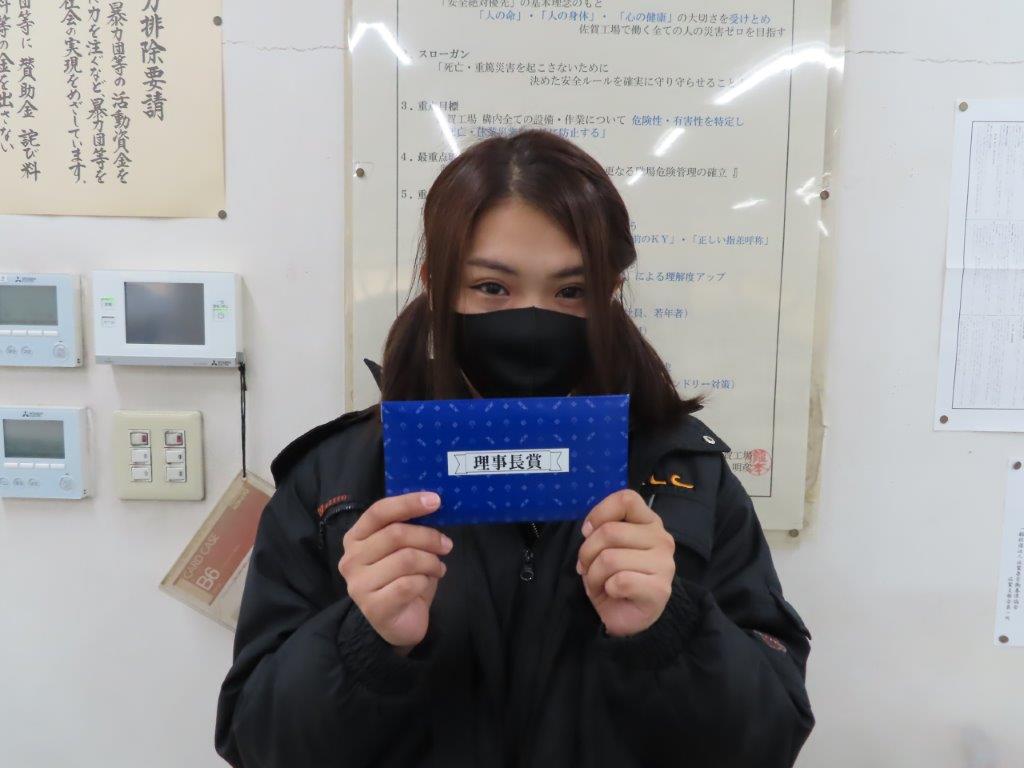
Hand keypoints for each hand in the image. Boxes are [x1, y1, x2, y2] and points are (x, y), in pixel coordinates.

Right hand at [339, 491, 452, 651]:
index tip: (436, 501)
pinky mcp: (373, 607)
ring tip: (438, 567)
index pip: (378, 512)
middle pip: (396, 534)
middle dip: (429, 537)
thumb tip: (433, 504)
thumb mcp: (404, 548)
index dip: (408, 503)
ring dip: (431, 561)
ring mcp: (359, 584)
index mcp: (355, 537)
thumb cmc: (401, 579)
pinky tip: (427, 583)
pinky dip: (425, 581)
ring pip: (406, 559)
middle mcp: (351, 559)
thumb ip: (409, 528)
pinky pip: (409, 584)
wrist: (397, 623)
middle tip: (446, 545)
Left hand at [576, 488, 675, 636]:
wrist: (627, 616)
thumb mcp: (604, 547)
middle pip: (610, 532)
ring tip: (600, 584)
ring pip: (610, 558)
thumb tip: (589, 529)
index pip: (626, 499)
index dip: (599, 513)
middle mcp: (661, 539)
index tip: (588, 531)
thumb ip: (602, 530)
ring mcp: (664, 564)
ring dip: (594, 575)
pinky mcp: (660, 589)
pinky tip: (614, 594)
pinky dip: (607, 589)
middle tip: (588, 568)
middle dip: (587, 553)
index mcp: (649, 522)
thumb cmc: (614, 577)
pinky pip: (619, 581)